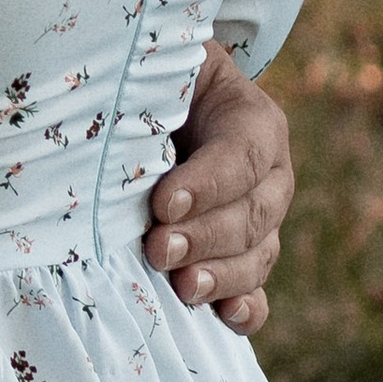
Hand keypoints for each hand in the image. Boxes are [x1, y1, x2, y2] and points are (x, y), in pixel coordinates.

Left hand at [144, 41, 291, 334]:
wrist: (159, 109)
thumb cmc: (150, 80)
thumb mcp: (160, 64)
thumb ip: (150, 78)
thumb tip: (113, 100)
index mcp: (253, 120)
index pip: (241, 154)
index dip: (208, 183)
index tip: (162, 203)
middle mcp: (269, 175)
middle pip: (252, 213)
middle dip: (204, 236)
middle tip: (158, 248)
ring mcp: (263, 221)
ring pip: (257, 255)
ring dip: (220, 275)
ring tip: (182, 286)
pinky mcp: (246, 258)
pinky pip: (258, 290)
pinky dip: (246, 308)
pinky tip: (227, 317)